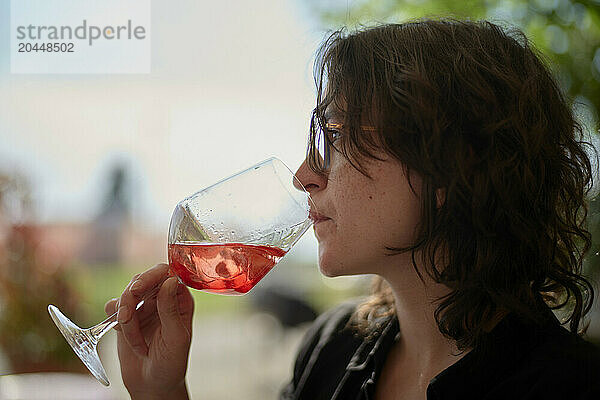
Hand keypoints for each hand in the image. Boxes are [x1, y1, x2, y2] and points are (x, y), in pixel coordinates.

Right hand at [104, 264, 193, 399]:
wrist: (152, 384)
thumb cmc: (171, 363)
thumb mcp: (176, 338)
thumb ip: (171, 309)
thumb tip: (170, 280)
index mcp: (180, 299)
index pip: (167, 273)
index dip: (151, 276)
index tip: (137, 289)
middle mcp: (162, 298)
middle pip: (143, 280)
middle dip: (131, 298)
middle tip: (126, 317)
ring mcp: (143, 307)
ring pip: (126, 294)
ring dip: (125, 317)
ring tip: (133, 340)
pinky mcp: (126, 317)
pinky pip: (113, 306)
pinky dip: (113, 319)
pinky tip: (121, 333)